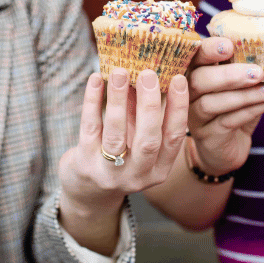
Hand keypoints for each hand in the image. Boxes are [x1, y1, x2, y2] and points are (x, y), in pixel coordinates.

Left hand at [58, 67, 189, 214]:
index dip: (178, 108)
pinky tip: (96, 79)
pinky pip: (90, 128)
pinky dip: (92, 101)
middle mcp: (137, 175)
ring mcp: (109, 172)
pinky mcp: (84, 163)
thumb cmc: (121, 154)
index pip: (173, 137)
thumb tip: (149, 72)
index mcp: (158, 169)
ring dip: (118, 100)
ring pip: (116, 134)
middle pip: (148, 139)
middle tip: (148, 73)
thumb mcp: (137, 139)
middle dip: (149, 104)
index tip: (179, 79)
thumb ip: (144, 113)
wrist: (88, 190)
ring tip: (119, 72)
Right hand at [186, 37, 263, 176]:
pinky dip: (250, 110)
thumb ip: (244, 68)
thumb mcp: (238, 85)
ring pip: (211, 103)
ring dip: (244, 95)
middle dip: (228, 74)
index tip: (229, 45)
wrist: (227, 148)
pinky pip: (226, 121)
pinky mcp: (205, 136)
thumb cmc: (232, 109)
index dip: (208, 49)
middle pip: (198, 80)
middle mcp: (186, 93)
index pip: (194, 56)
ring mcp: (193, 116)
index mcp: (193, 72)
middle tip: (258, 71)